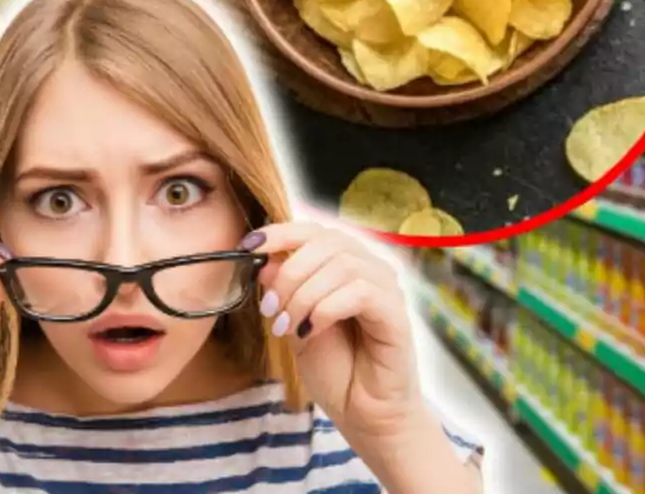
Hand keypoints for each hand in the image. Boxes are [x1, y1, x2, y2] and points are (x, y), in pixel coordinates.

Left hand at [246, 221, 421, 440]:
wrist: (362, 413)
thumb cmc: (333, 366)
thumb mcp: (293, 323)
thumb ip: (282, 291)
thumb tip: (264, 260)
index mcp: (344, 263)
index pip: (312, 231)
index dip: (278, 233)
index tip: (247, 247)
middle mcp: (369, 268)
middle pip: (326, 242)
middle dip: (289, 273)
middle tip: (269, 309)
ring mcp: (387, 289)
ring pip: (342, 265)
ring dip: (304, 296)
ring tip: (287, 328)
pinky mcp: (396, 313)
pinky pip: (360, 293)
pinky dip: (326, 309)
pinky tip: (310, 332)